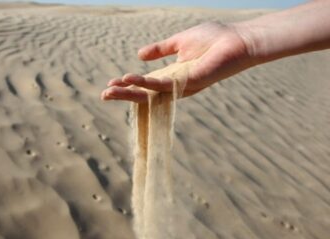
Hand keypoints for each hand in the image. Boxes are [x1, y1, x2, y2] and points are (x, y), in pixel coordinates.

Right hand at [101, 22, 253, 101]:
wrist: (239, 39)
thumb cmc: (214, 39)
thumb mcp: (179, 42)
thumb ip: (160, 49)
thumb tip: (139, 54)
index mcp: (172, 75)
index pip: (146, 84)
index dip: (128, 85)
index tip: (110, 84)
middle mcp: (175, 84)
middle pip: (146, 93)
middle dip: (124, 95)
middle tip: (104, 95)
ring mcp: (183, 85)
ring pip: (151, 93)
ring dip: (130, 92)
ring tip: (110, 90)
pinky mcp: (190, 82)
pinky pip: (164, 84)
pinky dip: (146, 82)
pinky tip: (130, 79)